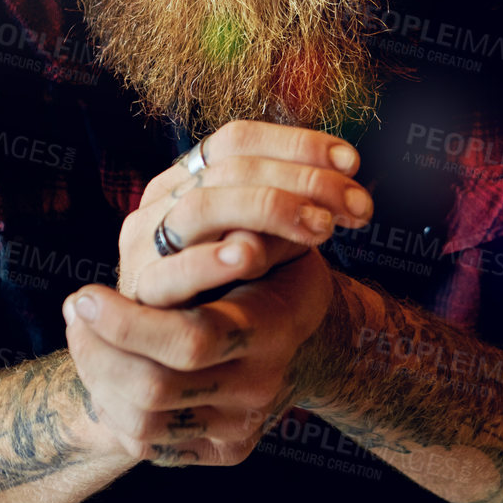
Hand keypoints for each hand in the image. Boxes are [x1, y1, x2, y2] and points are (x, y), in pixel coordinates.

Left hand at [63, 247, 332, 466]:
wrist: (308, 342)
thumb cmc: (276, 271)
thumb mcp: (273, 240)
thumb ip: (238, 232)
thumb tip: (229, 238)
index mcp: (272, 329)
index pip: (192, 340)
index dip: (126, 324)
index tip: (82, 292)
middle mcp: (258, 385)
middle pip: (156, 388)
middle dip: (98, 352)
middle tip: (74, 308)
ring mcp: (240, 424)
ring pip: (144, 421)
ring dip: (97, 376)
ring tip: (81, 332)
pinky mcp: (225, 450)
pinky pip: (151, 444)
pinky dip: (113, 407)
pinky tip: (102, 367)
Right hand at [116, 120, 372, 306]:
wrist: (199, 362)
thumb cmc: (245, 291)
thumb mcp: (272, 242)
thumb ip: (288, 211)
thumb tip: (340, 180)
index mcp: (189, 179)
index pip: (237, 140)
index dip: (296, 144)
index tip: (353, 161)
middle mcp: (162, 202)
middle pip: (230, 169)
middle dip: (303, 180)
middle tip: (357, 205)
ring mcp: (146, 245)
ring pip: (203, 208)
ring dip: (268, 209)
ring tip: (320, 227)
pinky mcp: (144, 294)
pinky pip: (173, 273)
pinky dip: (212, 261)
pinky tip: (250, 255)